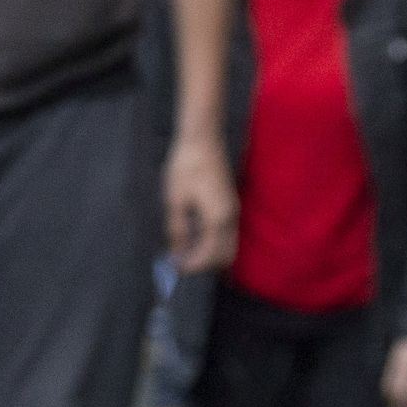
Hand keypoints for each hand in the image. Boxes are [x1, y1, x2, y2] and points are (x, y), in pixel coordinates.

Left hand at [164, 131, 237, 274]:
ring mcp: (233, 210)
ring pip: (228, 245)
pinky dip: (214, 243)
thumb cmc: (186, 167)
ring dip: (211, 255)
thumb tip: (176, 254)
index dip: (192, 266)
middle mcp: (230, 218)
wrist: (202, 139)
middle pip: (225, 256)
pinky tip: (195, 238)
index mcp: (217, 220)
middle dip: (205, 265)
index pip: (209, 256)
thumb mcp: (175, 201)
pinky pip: (227, 234)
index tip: (174, 268)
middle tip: (182, 264)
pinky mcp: (229, 203)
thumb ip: (177, 231)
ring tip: (186, 254)